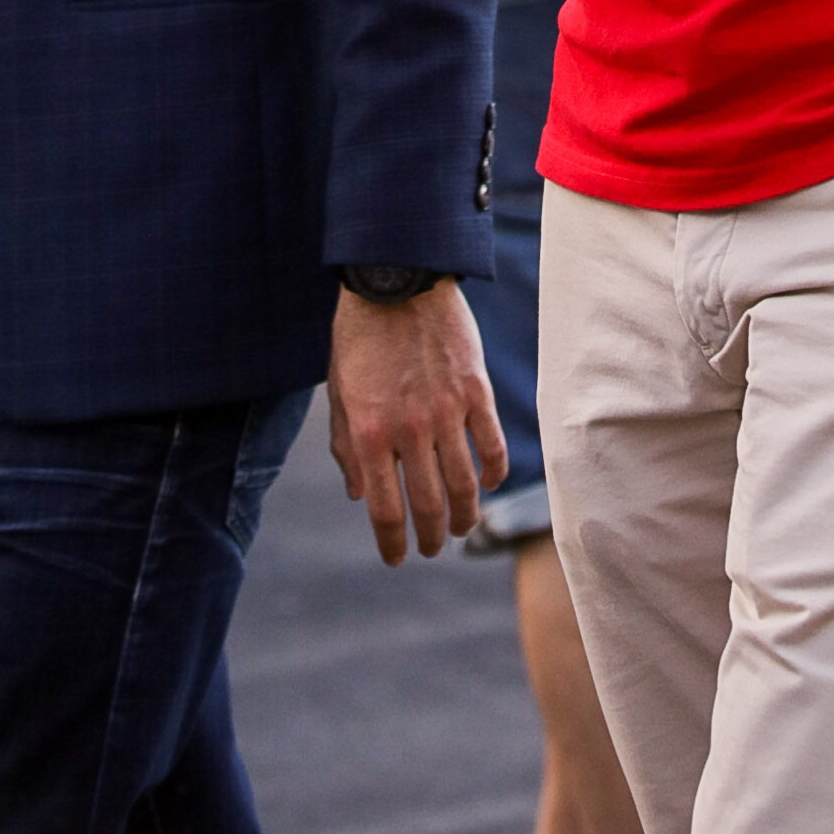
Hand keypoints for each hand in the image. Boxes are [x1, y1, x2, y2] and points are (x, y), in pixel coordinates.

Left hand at [327, 279, 506, 563]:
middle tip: (432, 547)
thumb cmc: (360, 335)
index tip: (396, 557)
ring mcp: (446, 411)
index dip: (391, 543)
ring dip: (465, 516)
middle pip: (429, 505)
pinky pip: (492, 446)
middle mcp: (408, 429)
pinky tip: (487, 483)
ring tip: (462, 527)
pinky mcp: (475, 391)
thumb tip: (360, 496)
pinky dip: (493, 473)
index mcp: (368, 433)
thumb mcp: (339, 391)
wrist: (396, 276)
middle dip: (431, 537)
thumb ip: (345, 447)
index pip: (384, 510)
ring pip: (465, 485)